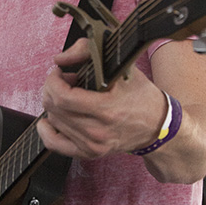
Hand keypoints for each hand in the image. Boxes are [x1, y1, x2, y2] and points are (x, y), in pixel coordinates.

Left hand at [37, 39, 165, 158]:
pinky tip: (50, 119)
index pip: (62, 96)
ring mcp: (92, 145)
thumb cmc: (142, 96)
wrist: (158, 126)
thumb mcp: (122, 65)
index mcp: (107, 109)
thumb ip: (88, 51)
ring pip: (53, 121)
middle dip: (52, 88)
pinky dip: (47, 130)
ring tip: (67, 96)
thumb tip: (60, 59)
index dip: (54, 80)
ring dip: (54, 104)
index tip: (60, 72)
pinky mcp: (89, 153)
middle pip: (54, 108)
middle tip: (65, 81)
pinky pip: (55, 144)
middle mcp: (97, 131)